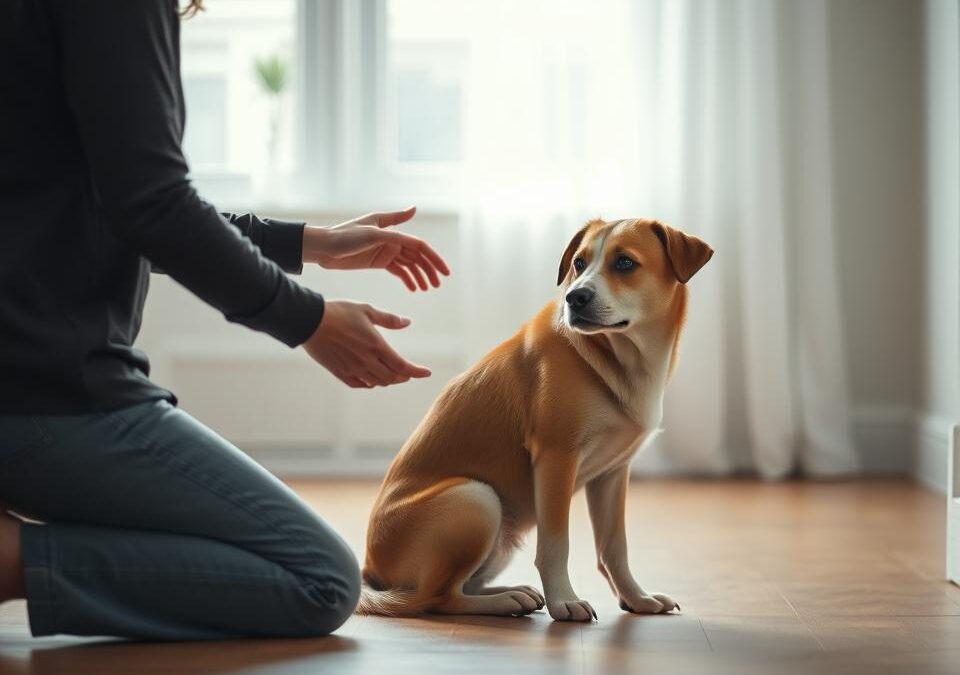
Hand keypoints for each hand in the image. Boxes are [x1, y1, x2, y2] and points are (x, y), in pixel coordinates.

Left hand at [302, 206, 449, 290]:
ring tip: (427, 289)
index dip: (434, 258)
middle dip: (429, 270)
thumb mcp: (371, 229)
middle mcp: (393, 241)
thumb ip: (395, 223)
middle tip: (437, 285)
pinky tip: (414, 289)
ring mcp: (387, 252)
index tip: (444, 272)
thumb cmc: (346, 235)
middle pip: (417, 257)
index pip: (419, 246)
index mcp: (393, 232)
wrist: (325, 248)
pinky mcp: (379, 262)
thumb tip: (415, 208)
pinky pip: (399, 271)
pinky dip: (408, 279)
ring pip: (410, 266)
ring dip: (420, 276)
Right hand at [303, 300, 430, 387]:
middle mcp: (366, 361)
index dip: (417, 372)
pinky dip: (370, 383)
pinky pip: (360, 384)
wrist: (310, 321)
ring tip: (392, 374)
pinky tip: (372, 379)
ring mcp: (353, 369)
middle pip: (392, 378)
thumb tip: (407, 322)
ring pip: (378, 383)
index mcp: (376, 346)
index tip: (426, 373)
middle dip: (403, 376)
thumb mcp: (367, 310)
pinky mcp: (340, 372)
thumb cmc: (339, 312)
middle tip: (408, 372)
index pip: (403, 366)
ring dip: (388, 380)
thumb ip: (389, 320)